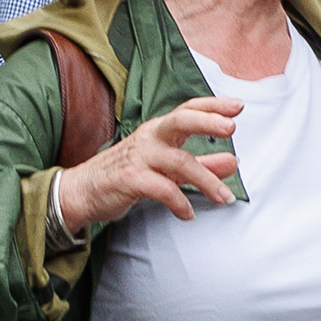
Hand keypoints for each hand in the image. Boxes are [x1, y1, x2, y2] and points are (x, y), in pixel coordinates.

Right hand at [54, 98, 242, 234]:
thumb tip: (234, 162)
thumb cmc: (127, 175)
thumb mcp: (168, 168)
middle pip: (180, 121)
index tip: (238, 106)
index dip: (213, 106)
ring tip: (224, 197)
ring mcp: (139, 157)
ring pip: (179, 161)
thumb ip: (201, 164)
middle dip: (207, 122)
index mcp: (158, 131)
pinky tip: (189, 214)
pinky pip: (162, 189)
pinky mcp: (129, 179)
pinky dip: (180, 203)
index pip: (187, 110)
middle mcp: (149, 138)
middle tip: (232, 128)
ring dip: (206, 180)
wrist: (82, 191)